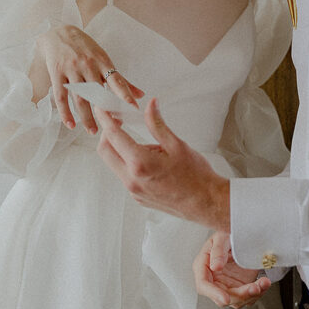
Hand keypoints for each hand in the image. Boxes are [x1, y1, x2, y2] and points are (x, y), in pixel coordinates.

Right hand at [35, 25, 143, 132]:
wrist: (59, 34)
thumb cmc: (86, 48)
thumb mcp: (104, 59)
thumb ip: (121, 79)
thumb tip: (140, 95)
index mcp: (103, 61)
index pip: (116, 79)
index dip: (125, 93)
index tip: (132, 107)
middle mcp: (88, 65)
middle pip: (98, 92)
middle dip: (104, 111)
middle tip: (111, 127)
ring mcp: (72, 69)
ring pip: (80, 97)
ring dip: (86, 116)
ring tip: (92, 131)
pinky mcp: (57, 73)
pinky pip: (61, 96)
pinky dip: (65, 112)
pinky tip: (70, 124)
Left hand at [96, 98, 229, 230]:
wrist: (205, 203)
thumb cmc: (196, 176)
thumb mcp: (177, 144)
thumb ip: (157, 124)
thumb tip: (150, 105)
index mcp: (140, 163)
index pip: (114, 136)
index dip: (106, 119)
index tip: (102, 109)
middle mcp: (132, 179)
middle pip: (104, 152)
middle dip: (106, 134)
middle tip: (117, 122)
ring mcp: (133, 191)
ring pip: (114, 164)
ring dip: (119, 150)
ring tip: (144, 144)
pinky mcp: (138, 197)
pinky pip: (125, 176)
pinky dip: (129, 163)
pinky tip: (149, 161)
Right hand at [194, 232, 270, 308]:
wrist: (243, 237)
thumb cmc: (228, 235)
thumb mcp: (222, 237)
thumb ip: (218, 250)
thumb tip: (215, 266)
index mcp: (203, 266)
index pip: (204, 285)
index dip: (214, 294)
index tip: (226, 299)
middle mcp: (214, 280)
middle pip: (222, 297)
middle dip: (240, 295)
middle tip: (254, 288)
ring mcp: (227, 286)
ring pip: (237, 300)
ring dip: (251, 295)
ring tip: (263, 283)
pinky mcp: (240, 288)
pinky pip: (248, 297)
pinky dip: (258, 293)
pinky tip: (264, 283)